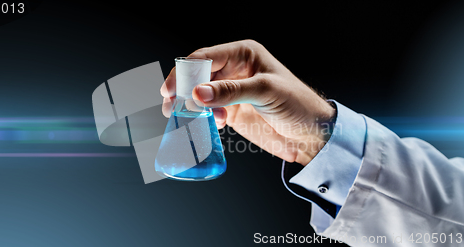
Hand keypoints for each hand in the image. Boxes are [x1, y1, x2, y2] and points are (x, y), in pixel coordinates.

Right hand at [161, 40, 335, 164]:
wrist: (312, 133)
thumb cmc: (298, 103)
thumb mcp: (266, 91)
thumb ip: (231, 91)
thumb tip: (198, 93)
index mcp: (242, 54)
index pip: (205, 57)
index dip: (185, 72)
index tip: (171, 90)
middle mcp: (233, 70)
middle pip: (196, 75)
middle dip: (183, 90)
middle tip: (173, 106)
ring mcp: (230, 91)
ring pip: (198, 94)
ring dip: (191, 106)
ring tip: (189, 118)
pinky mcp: (231, 111)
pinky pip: (207, 111)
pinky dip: (202, 118)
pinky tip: (212, 125)